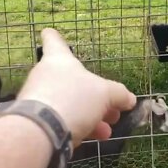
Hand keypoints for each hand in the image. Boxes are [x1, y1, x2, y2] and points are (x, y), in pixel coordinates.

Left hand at [17, 28, 136, 145]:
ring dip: (91, 114)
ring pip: (70, 103)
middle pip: (71, 80)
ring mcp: (40, 100)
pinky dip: (80, 126)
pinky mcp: (38, 121)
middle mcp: (45, 76)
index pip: (54, 42)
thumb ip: (118, 94)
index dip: (54, 37)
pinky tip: (97, 137)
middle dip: (94, 94)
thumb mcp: (105, 94)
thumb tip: (129, 99)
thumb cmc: (73, 99)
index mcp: (58, 60)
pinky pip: (62, 120)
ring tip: (108, 128)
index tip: (49, 31)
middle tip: (113, 107)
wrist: (41, 131)